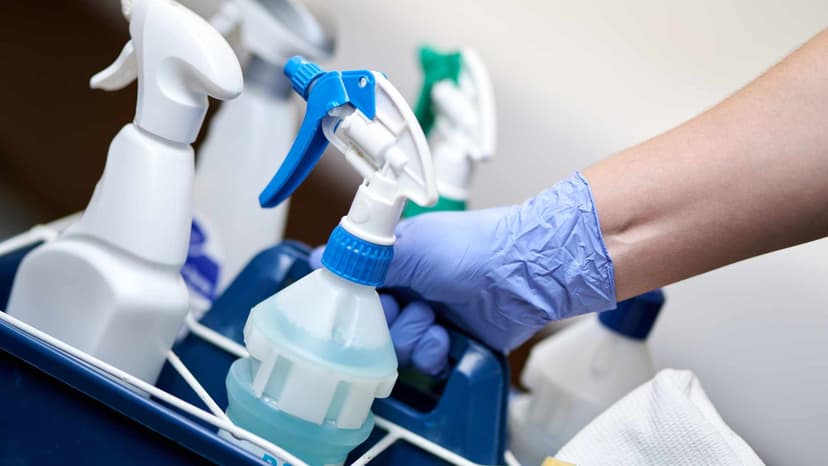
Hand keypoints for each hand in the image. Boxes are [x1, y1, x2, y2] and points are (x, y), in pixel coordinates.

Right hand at [314, 172, 615, 371]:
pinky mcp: (447, 343)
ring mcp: (427, 317)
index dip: (346, 299)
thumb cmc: (471, 248)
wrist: (523, 273)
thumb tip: (319, 258)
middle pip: (368, 322)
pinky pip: (422, 362)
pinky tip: (446, 336)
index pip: (352, 284)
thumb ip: (364, 260)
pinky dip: (432, 351)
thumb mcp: (410, 247)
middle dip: (382, 320)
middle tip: (401, 306)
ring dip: (410, 334)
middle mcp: (407, 290)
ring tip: (433, 317)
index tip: (348, 305)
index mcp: (393, 260)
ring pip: (392, 345)